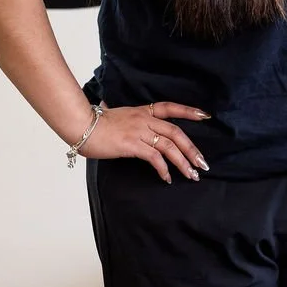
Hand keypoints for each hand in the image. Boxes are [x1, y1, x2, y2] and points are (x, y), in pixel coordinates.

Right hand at [81, 100, 210, 182]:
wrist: (82, 125)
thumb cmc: (94, 122)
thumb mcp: (115, 114)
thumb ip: (125, 117)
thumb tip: (117, 112)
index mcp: (142, 111)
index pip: (170, 107)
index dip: (188, 111)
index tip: (205, 116)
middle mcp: (144, 120)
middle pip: (176, 133)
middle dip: (192, 149)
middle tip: (203, 164)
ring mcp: (139, 132)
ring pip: (169, 147)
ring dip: (183, 162)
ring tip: (192, 175)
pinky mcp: (132, 145)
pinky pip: (155, 158)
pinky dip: (163, 169)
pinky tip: (167, 178)